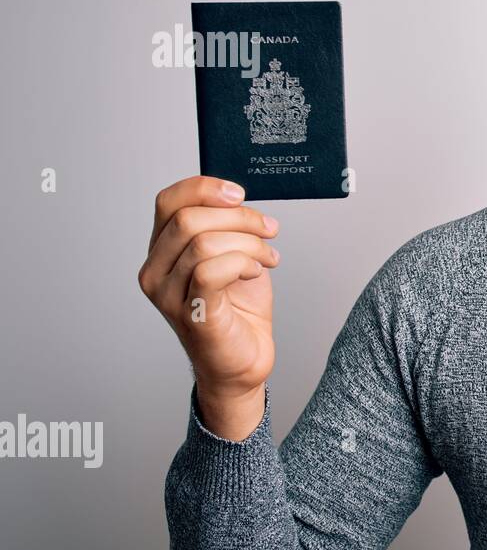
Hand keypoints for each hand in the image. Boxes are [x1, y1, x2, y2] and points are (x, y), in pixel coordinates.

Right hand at [138, 176, 280, 403]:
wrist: (244, 361)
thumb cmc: (238, 309)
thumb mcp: (233, 255)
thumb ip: (226, 227)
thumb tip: (237, 196)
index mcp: (162, 250)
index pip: (169, 201)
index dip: (205, 188)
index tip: (240, 194)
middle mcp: (155, 271)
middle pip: (188, 218)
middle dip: (240, 217)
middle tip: (269, 229)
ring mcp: (168, 295)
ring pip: (203, 242)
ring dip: (249, 243)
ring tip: (268, 256)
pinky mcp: (190, 313)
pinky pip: (211, 270)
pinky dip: (243, 263)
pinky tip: (257, 272)